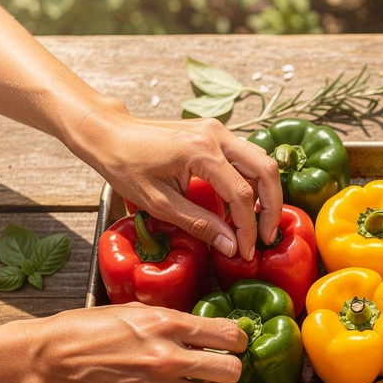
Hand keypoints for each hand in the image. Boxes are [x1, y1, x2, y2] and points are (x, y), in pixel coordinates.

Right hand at [25, 304, 245, 382]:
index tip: (231, 346)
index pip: (229, 335)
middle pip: (232, 372)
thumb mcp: (132, 311)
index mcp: (167, 324)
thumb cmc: (84, 330)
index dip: (236, 342)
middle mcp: (168, 356)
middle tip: (215, 370)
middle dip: (227, 370)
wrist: (46, 360)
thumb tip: (200, 329)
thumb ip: (170, 321)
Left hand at [74, 102, 281, 259]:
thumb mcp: (159, 203)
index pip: (242, 194)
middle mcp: (216, 135)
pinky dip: (254, 182)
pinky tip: (245, 205)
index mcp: (201, 151)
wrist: (109, 132)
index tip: (245, 252)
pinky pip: (248, 157)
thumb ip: (199, 224)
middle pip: (266, 171)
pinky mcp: (216, 132)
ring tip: (259, 224)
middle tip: (266, 237)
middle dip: (272, 208)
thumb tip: (231, 247)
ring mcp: (218, 130)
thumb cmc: (125, 166)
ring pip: (262, 161)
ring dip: (268, 194)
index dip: (248, 228)